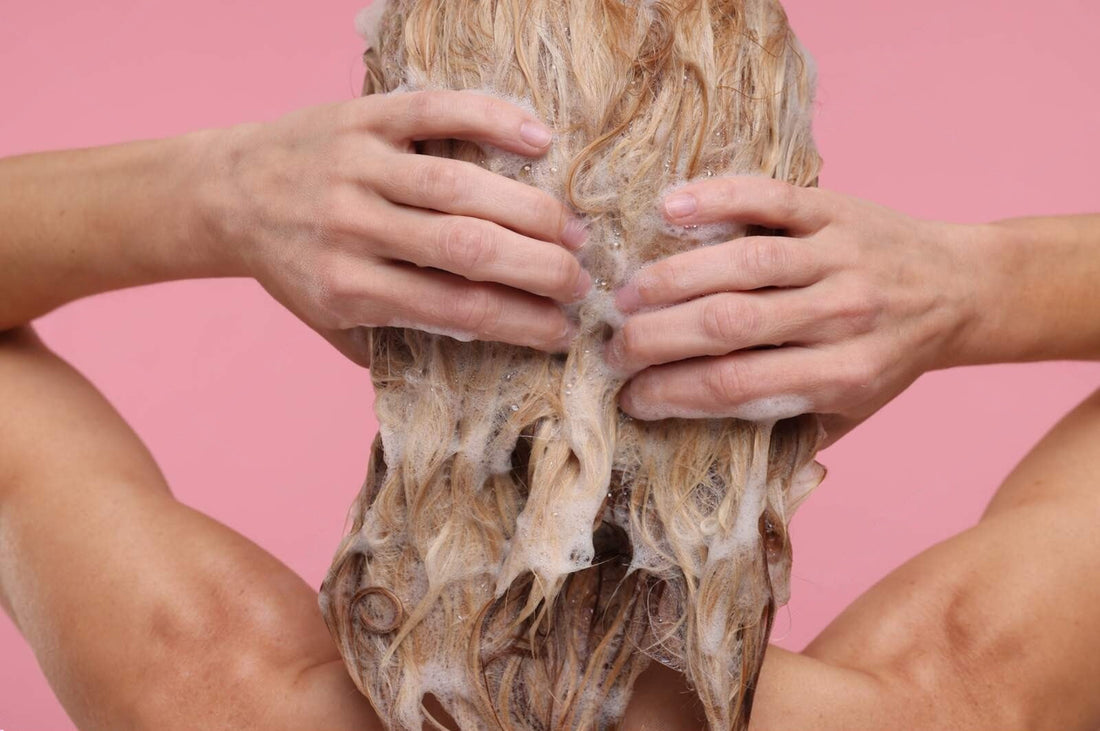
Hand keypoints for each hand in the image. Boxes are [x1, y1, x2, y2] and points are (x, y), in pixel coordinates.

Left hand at [202, 90, 590, 365]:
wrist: (223, 192)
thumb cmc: (292, 264)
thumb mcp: (326, 320)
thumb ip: (388, 343)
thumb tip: (475, 359)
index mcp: (348, 287)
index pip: (455, 309)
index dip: (520, 323)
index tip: (563, 331)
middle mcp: (353, 227)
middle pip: (466, 249)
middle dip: (540, 270)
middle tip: (582, 283)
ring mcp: (357, 166)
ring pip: (459, 186)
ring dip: (529, 210)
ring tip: (572, 233)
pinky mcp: (361, 116)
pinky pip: (435, 110)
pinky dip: (491, 120)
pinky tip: (539, 139)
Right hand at [606, 177, 974, 444]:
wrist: (962, 291)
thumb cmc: (889, 359)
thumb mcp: (853, 411)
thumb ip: (789, 431)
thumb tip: (702, 449)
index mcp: (843, 374)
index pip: (738, 387)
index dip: (672, 394)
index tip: (630, 398)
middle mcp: (843, 315)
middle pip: (730, 326)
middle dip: (655, 339)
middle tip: (611, 349)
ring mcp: (840, 256)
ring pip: (742, 264)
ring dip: (671, 279)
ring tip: (625, 297)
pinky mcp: (837, 209)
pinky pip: (771, 198)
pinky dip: (719, 198)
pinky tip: (669, 209)